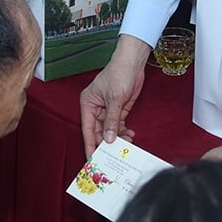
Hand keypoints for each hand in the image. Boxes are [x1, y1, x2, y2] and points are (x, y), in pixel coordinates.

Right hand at [80, 36, 149, 156]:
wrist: (133, 62)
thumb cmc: (119, 73)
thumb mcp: (115, 98)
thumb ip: (111, 120)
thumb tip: (109, 139)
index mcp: (88, 104)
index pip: (87, 130)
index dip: (90, 145)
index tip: (92, 159)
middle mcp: (95, 109)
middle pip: (99, 132)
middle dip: (107, 143)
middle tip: (115, 156)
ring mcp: (108, 110)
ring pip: (110, 131)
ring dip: (118, 138)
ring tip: (128, 143)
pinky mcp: (119, 110)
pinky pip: (119, 126)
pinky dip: (124, 132)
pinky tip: (130, 135)